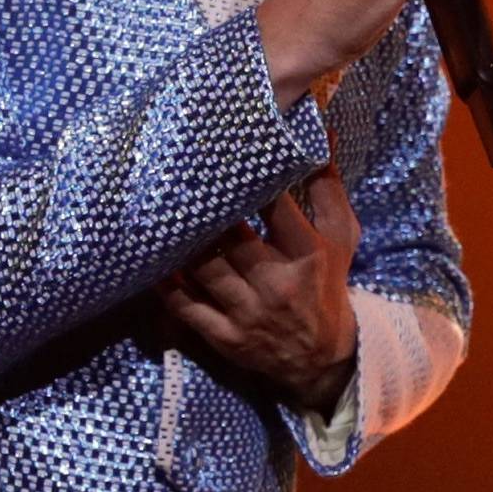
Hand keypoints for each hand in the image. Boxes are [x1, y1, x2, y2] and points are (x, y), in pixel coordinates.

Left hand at [157, 171, 360, 407]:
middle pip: (231, 238)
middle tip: (178, 174)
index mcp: (307, 254)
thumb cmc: (327, 284)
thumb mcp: (341, 237)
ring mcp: (247, 313)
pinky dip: (164, 281)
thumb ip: (328, 187)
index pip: (276, 208)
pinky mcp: (224, 337)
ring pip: (203, 269)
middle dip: (206, 208)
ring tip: (161, 208)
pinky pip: (185, 305)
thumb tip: (322, 133)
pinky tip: (152, 255)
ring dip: (181, 240)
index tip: (224, 151)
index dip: (249, 179)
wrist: (321, 358)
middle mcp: (276, 284)